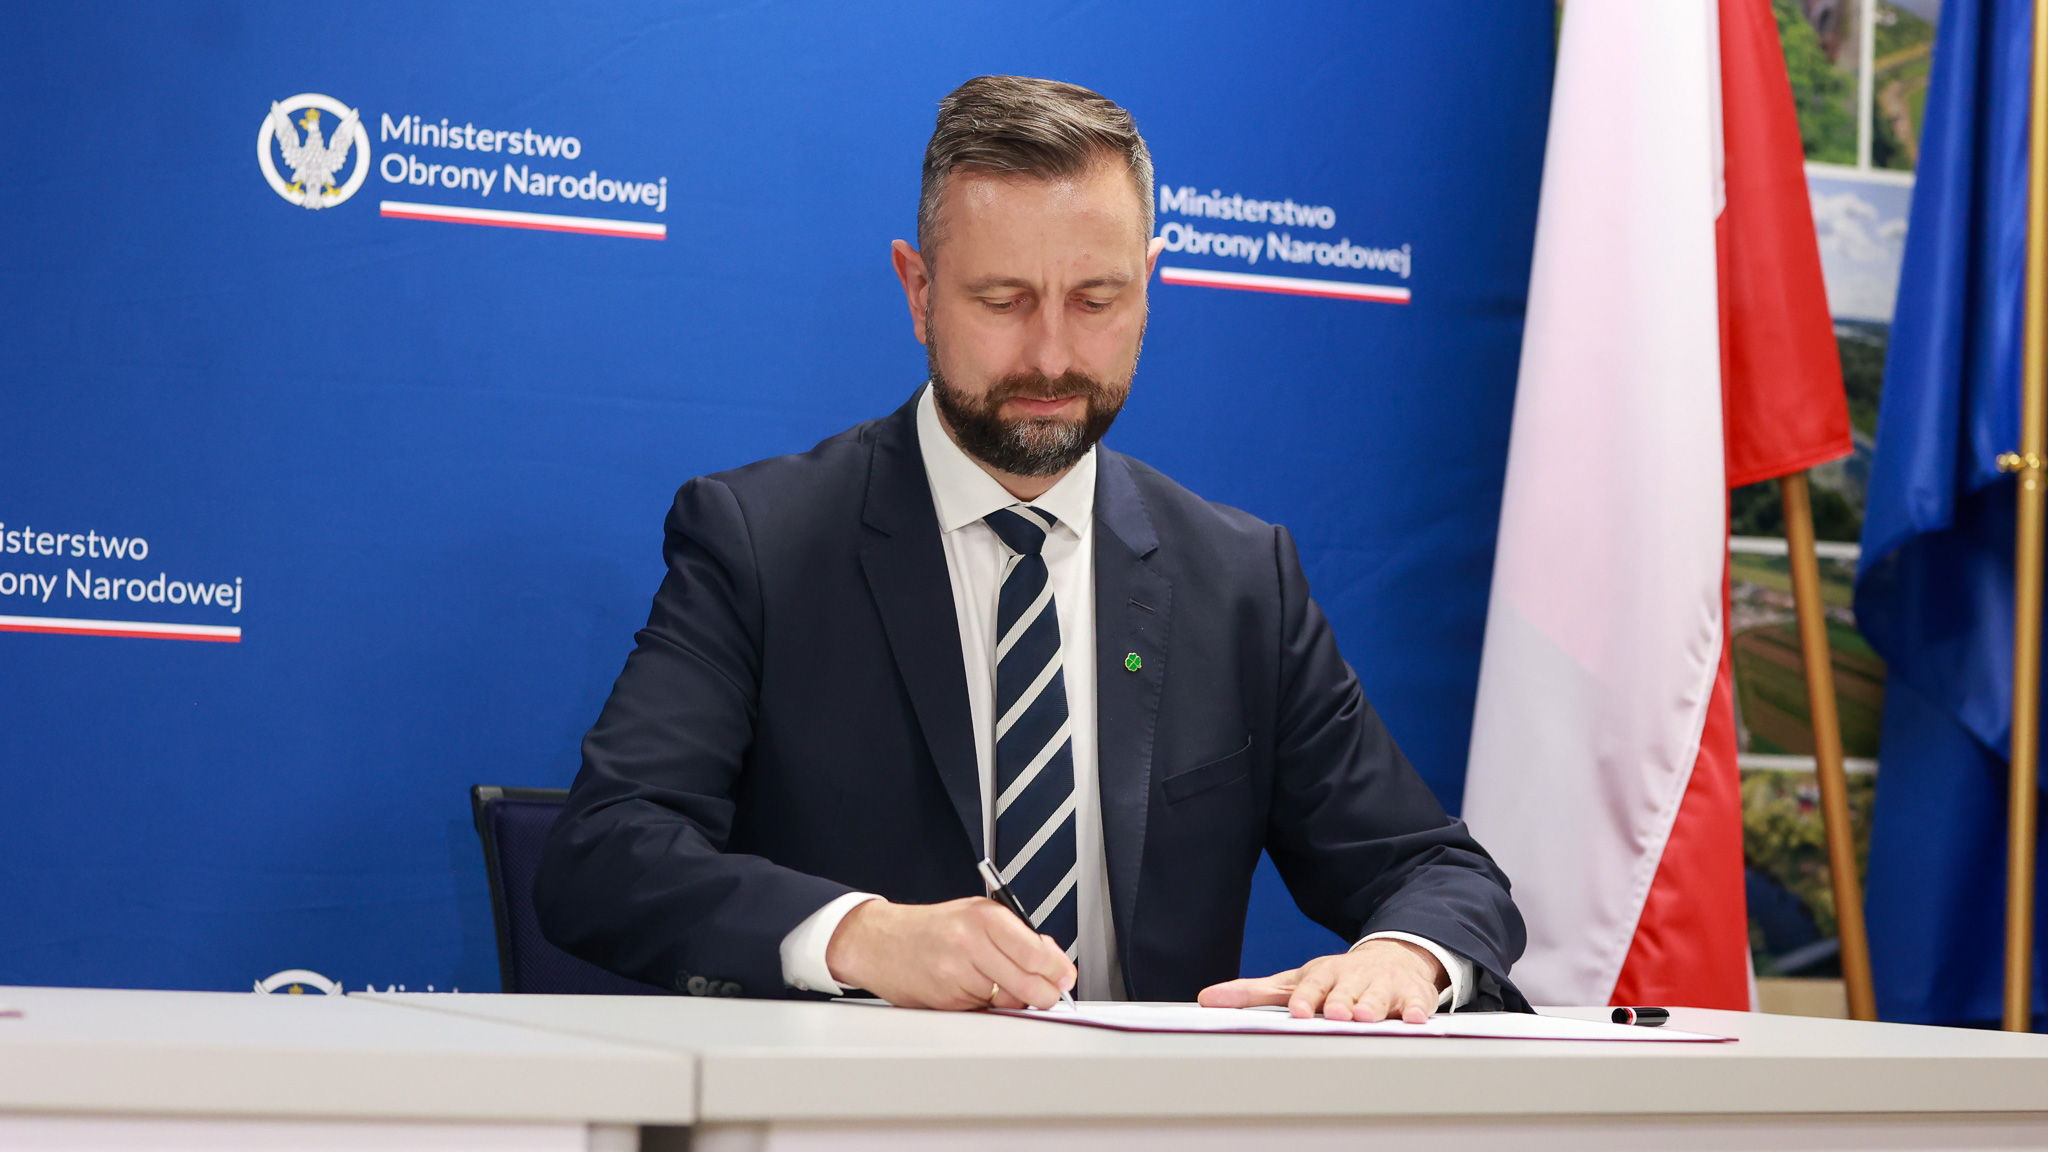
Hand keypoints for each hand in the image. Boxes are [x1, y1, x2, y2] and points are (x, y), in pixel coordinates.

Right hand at [824, 896, 1076, 1010]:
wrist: (880, 942)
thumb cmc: (932, 928)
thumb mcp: (977, 915)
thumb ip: (1018, 935)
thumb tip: (1054, 960)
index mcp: (984, 918)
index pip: (1037, 953)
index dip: (1058, 971)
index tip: (1065, 977)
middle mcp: (971, 944)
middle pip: (1030, 984)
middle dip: (1046, 994)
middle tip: (1049, 992)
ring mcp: (957, 974)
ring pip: (1010, 1002)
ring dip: (1015, 1000)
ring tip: (1000, 983)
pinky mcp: (947, 1001)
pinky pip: (986, 1011)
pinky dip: (990, 1007)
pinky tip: (977, 990)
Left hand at [1197, 938, 1446, 1022]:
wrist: (1392, 958)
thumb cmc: (1336, 979)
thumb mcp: (1296, 982)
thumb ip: (1253, 993)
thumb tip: (1207, 999)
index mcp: (1323, 974)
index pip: (1312, 986)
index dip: (1307, 998)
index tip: (1300, 1012)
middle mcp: (1353, 978)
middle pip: (1345, 991)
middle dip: (1340, 1001)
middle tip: (1336, 1015)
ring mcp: (1383, 986)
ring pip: (1379, 996)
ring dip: (1373, 1005)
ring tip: (1366, 1017)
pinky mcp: (1412, 996)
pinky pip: (1416, 1003)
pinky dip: (1416, 1010)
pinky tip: (1414, 1019)